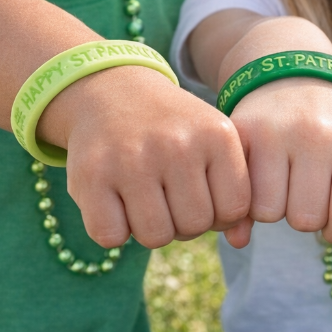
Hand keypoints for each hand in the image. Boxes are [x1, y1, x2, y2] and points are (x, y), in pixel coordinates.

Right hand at [43, 65, 250, 249]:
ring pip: (155, 236)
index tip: (202, 196)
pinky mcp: (92, 174)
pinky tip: (115, 202)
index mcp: (217, 135)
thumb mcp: (212, 140)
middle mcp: (178, 144)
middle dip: (182, 223)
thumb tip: (239, 239)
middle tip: (168, 198)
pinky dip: (113, 230)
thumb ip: (234, 187)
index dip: (217, 214)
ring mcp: (133, 159)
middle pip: (194, 226)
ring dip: (149, 228)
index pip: (234, 210)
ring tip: (146, 200)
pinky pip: (111, 237)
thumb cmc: (173, 130)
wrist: (113, 92)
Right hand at [228, 76, 331, 247]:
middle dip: (305, 217)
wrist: (293, 74)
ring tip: (283, 185)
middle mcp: (318, 134)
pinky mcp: (241, 131)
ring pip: (270, 212)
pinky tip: (258, 181)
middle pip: (306, 220)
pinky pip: (240, 194)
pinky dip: (246, 199)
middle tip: (305, 195)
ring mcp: (277, 131)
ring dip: (275, 209)